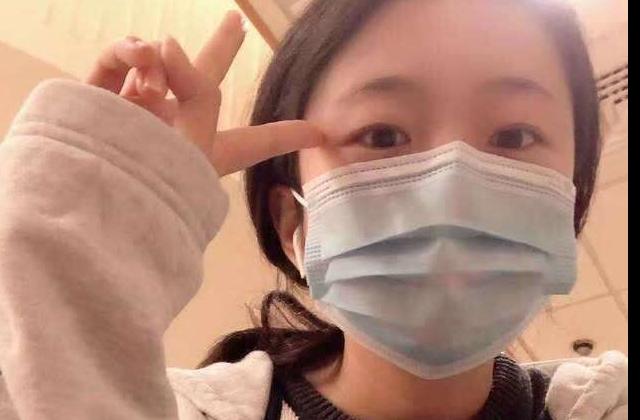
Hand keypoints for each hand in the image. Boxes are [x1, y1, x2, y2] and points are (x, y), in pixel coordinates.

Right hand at [85, 11, 323, 175]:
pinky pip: (120, 59)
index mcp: (206, 152)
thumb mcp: (199, 145)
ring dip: (162, 63)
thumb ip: (198, 89)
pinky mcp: (100, 97)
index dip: (286, 135)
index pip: (255, 143)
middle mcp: (174, 127)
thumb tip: (164, 43)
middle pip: (204, 83)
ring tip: (155, 85)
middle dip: (222, 50)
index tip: (320, 131)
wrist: (93, 205)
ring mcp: (137, 110)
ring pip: (158, 62)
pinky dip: (130, 52)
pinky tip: (139, 55)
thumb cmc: (158, 187)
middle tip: (238, 22)